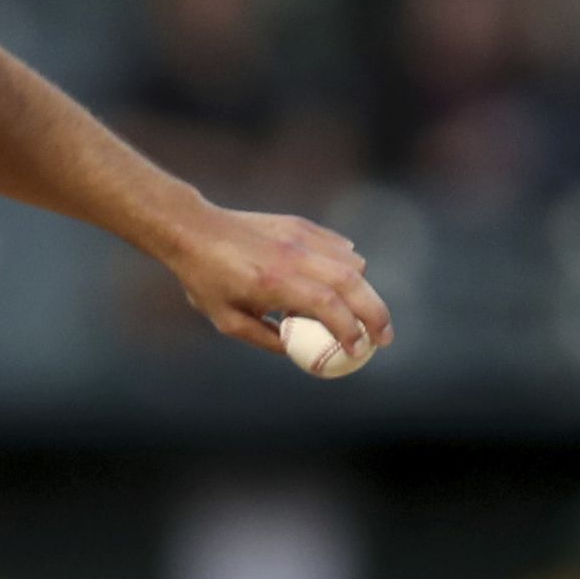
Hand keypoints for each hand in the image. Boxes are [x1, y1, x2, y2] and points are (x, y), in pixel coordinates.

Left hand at [162, 203, 391, 360]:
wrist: (195, 230)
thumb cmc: (206, 281)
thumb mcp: (227, 321)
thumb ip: (265, 338)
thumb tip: (298, 353)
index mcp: (273, 283)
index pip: (327, 306)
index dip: (349, 330)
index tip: (358, 351)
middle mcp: (293, 257)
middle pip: (352, 283)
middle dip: (376, 313)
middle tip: (384, 338)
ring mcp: (300, 237)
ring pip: (351, 263)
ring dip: (362, 290)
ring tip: (359, 314)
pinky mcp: (300, 225)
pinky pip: (338, 247)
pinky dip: (348, 267)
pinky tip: (342, 284)